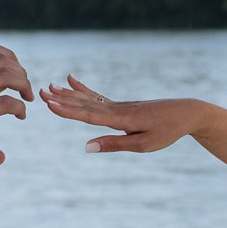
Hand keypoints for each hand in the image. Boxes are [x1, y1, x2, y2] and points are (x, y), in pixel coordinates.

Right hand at [0, 41, 30, 168]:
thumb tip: (3, 74)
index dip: (10, 57)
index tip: (17, 72)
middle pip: (2, 60)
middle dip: (21, 72)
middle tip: (25, 88)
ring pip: (7, 76)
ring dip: (24, 86)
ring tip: (26, 99)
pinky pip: (6, 102)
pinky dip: (19, 107)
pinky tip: (20, 115)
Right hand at [39, 76, 199, 153]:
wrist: (186, 112)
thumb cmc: (167, 131)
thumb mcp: (142, 144)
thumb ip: (113, 145)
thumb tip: (86, 147)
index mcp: (121, 120)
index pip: (88, 115)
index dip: (67, 111)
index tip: (49, 104)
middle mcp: (117, 109)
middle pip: (84, 104)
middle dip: (62, 99)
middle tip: (40, 92)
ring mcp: (119, 105)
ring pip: (88, 99)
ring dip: (68, 93)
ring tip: (49, 86)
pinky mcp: (122, 105)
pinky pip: (98, 97)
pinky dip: (84, 89)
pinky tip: (72, 80)